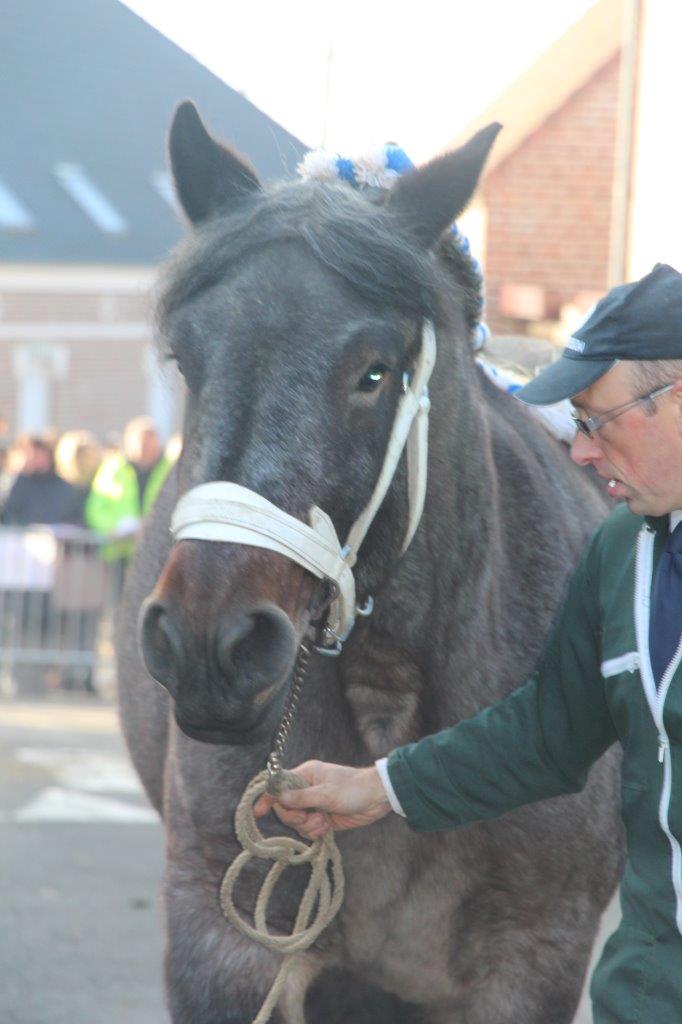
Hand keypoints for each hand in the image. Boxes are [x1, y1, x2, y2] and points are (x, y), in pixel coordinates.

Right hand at [253, 760, 391, 838]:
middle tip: (308, 817)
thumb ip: (301, 797)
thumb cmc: (353, 789)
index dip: (268, 797)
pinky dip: (314, 832)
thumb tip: (278, 798)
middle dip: (295, 817)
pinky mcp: (323, 818)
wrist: (378, 798)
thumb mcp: (326, 794)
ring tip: (322, 822)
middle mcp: (307, 789)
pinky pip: (309, 829)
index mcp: (306, 775)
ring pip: (297, 821)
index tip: (258, 812)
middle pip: (286, 808)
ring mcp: (315, 804)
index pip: (280, 785)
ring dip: (307, 826)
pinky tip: (326, 829)